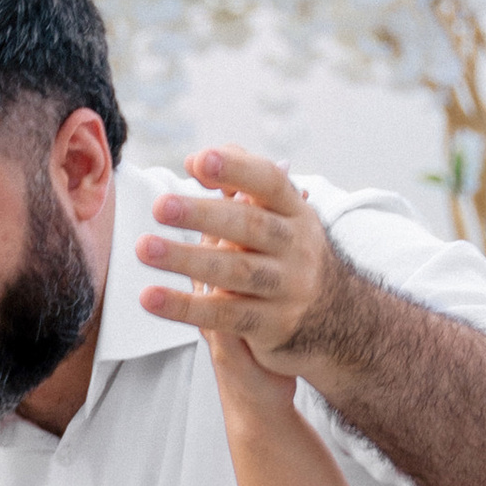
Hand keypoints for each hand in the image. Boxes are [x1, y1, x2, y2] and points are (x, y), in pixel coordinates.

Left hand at [137, 148, 341, 389]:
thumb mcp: (281, 217)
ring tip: (145, 248)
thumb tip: (197, 159)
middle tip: (160, 206)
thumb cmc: (288, 256)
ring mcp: (287, 288)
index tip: (199, 161)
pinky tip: (152, 297)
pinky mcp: (272, 326)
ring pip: (235, 272)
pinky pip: (224, 315)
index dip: (236, 169)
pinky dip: (185, 307)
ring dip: (187, 259)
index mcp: (296, 212)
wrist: (340, 321)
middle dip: (203, 214)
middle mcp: (297, 247)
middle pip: (250, 226)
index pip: (269, 182)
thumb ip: (242, 182)